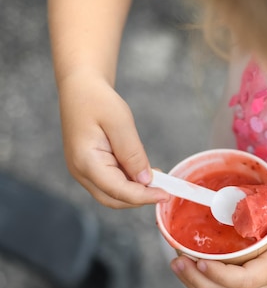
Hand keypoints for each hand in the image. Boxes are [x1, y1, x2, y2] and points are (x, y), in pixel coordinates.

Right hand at [57, 71, 168, 207]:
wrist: (80, 88)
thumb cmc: (97, 100)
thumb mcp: (119, 122)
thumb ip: (133, 153)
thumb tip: (145, 180)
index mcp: (85, 161)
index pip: (118, 190)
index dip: (144, 196)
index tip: (166, 195)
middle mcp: (81, 172)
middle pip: (114, 199)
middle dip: (140, 198)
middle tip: (165, 188)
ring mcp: (84, 172)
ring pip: (113, 195)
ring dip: (136, 191)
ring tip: (158, 177)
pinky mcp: (91, 168)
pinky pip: (112, 184)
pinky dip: (130, 183)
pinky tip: (145, 172)